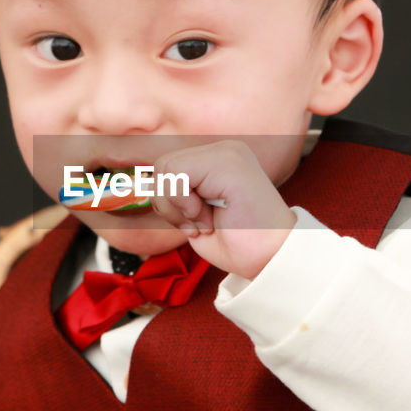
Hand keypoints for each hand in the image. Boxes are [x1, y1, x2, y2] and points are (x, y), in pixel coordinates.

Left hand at [150, 140, 296, 279]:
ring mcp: (227, 152)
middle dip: (169, 204)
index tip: (195, 224)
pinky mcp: (228, 161)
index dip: (169, 202)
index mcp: (218, 160)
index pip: (167, 168)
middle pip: (161, 166)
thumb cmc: (236, 244)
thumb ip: (174, 194)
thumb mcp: (194, 214)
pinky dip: (184, 203)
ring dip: (178, 206)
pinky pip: (177, 173)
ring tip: (207, 221)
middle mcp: (224, 150)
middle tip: (200, 224)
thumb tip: (140, 183)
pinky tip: (209, 217)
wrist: (269, 261)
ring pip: (165, 168)